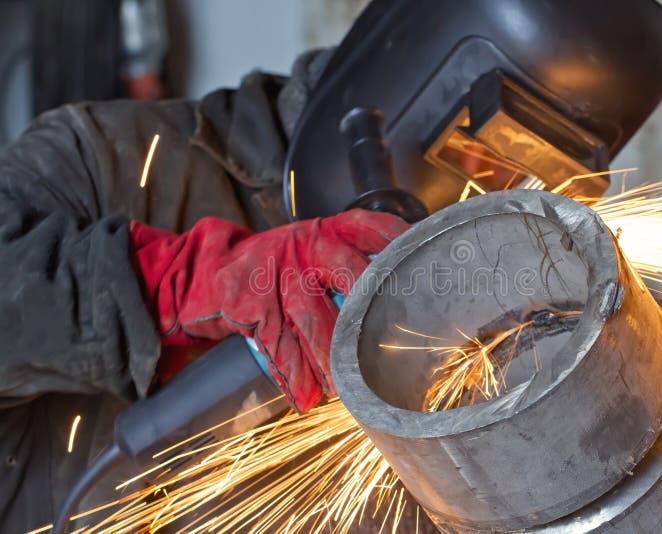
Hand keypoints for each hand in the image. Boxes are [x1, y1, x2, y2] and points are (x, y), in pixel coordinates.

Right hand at [130, 209, 408, 411]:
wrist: (200, 270)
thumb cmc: (268, 266)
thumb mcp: (305, 252)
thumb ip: (343, 265)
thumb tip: (394, 294)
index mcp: (323, 232)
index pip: (367, 227)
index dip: (396, 241)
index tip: (423, 260)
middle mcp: (303, 248)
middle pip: (347, 270)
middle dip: (373, 301)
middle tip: (397, 330)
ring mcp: (276, 275)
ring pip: (312, 316)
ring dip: (332, 355)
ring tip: (349, 386)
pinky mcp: (249, 304)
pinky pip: (276, 344)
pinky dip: (293, 374)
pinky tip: (306, 396)